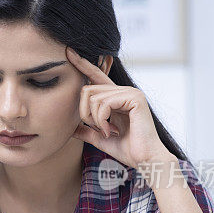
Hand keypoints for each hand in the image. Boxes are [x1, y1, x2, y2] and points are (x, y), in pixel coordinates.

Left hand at [66, 46, 171, 168]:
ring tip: (107, 131)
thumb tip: (69, 128)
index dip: (83, 64)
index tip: (69, 52)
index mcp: (116, 97)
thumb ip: (86, 130)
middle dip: (85, 113)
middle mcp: (123, 90)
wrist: (144, 159)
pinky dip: (102, 120)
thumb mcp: (100, 138)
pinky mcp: (134, 97)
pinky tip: (112, 130)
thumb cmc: (127, 149)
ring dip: (95, 119)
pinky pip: (104, 103)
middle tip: (98, 129)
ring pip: (93, 97)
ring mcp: (130, 91)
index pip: (96, 76)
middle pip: (87, 89)